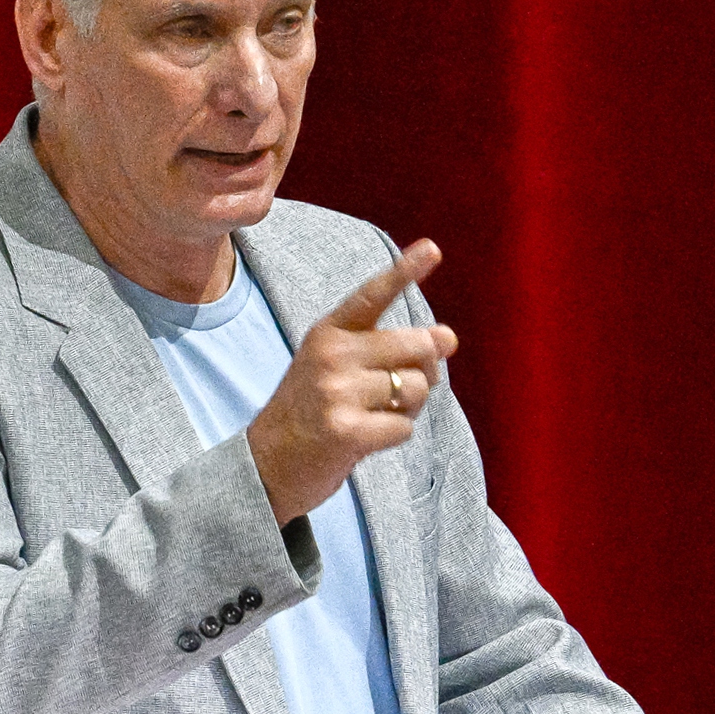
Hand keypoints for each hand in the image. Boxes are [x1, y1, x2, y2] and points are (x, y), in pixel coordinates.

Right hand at [247, 239, 458, 524]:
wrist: (265, 464)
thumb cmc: (313, 412)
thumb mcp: (338, 368)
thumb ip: (390, 350)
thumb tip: (448, 338)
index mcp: (328, 332)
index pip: (373, 296)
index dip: (405, 271)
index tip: (432, 248)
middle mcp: (331, 355)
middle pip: (418, 347)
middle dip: (425, 370)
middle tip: (399, 390)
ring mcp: (337, 392)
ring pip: (417, 388)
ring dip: (409, 408)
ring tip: (374, 416)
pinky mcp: (346, 431)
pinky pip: (404, 427)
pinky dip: (395, 436)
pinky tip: (366, 438)